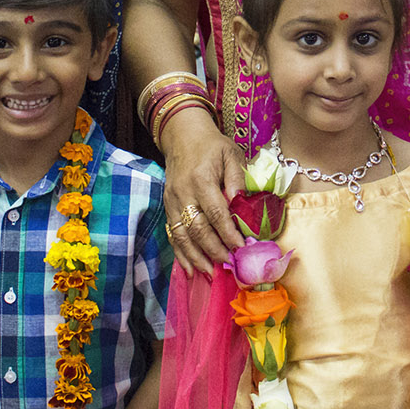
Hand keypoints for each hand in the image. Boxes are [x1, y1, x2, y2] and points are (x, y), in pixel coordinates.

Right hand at [159, 107, 245, 274]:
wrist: (183, 135)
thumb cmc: (212, 146)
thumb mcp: (231, 155)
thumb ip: (237, 180)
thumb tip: (242, 208)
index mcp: (201, 179)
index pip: (215, 212)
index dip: (227, 233)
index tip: (240, 249)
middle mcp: (183, 192)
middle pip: (197, 228)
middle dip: (214, 250)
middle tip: (229, 265)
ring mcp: (172, 201)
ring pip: (182, 235)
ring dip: (196, 257)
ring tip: (210, 273)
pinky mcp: (167, 206)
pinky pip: (173, 234)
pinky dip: (181, 253)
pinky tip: (190, 268)